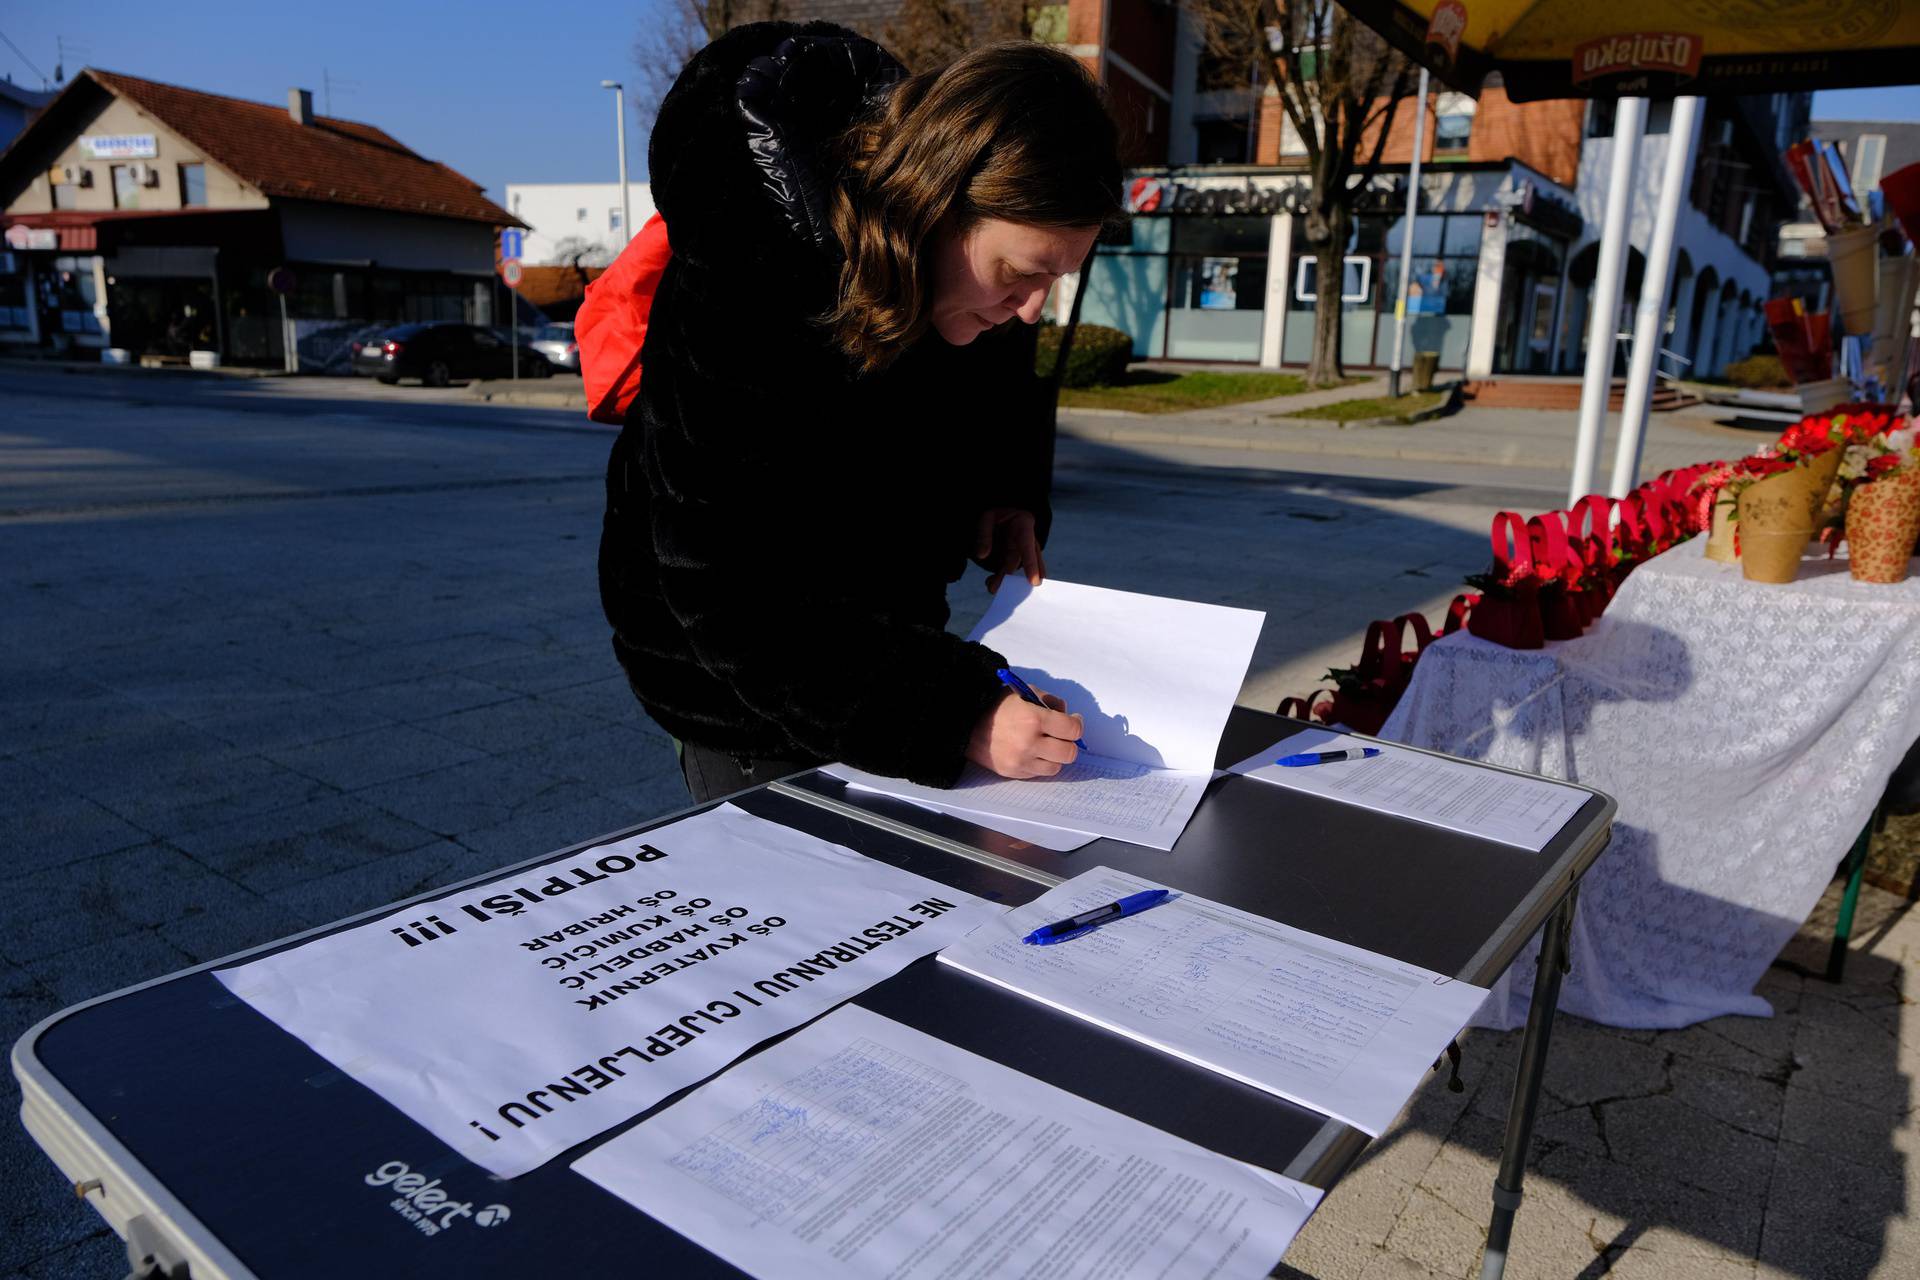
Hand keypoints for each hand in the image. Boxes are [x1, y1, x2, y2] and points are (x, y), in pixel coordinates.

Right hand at [966, 690, 1083, 778]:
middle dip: (1069, 742)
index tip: (1073, 721)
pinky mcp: (1012, 773)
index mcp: (1034, 719)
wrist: (965, 723)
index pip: (1073, 730)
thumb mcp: (1025, 692)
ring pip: (1056, 767)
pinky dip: (1039, 763)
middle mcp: (1029, 743)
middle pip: (1069, 753)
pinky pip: (1037, 773)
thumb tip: (1067, 716)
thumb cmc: (997, 705)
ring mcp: (1021, 761)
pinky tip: (1031, 752)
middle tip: (1062, 735)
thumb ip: (1050, 702)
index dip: (1077, 724)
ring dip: (1055, 756)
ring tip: (1046, 745)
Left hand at [973, 507, 1043, 593]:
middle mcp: (1027, 540)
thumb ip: (984, 534)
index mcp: (1024, 525)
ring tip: (992, 588)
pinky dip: (1001, 578)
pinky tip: (992, 584)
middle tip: (1001, 589)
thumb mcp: (988, 517)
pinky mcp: (1013, 557)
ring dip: (1006, 580)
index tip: (1034, 581)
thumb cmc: (998, 514)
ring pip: (1015, 568)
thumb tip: (982, 555)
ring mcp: (1021, 551)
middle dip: (1011, 577)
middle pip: (1020, 561)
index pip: (1028, 546)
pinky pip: (1008, 569)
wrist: (1004, 515)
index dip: (1031, 564)